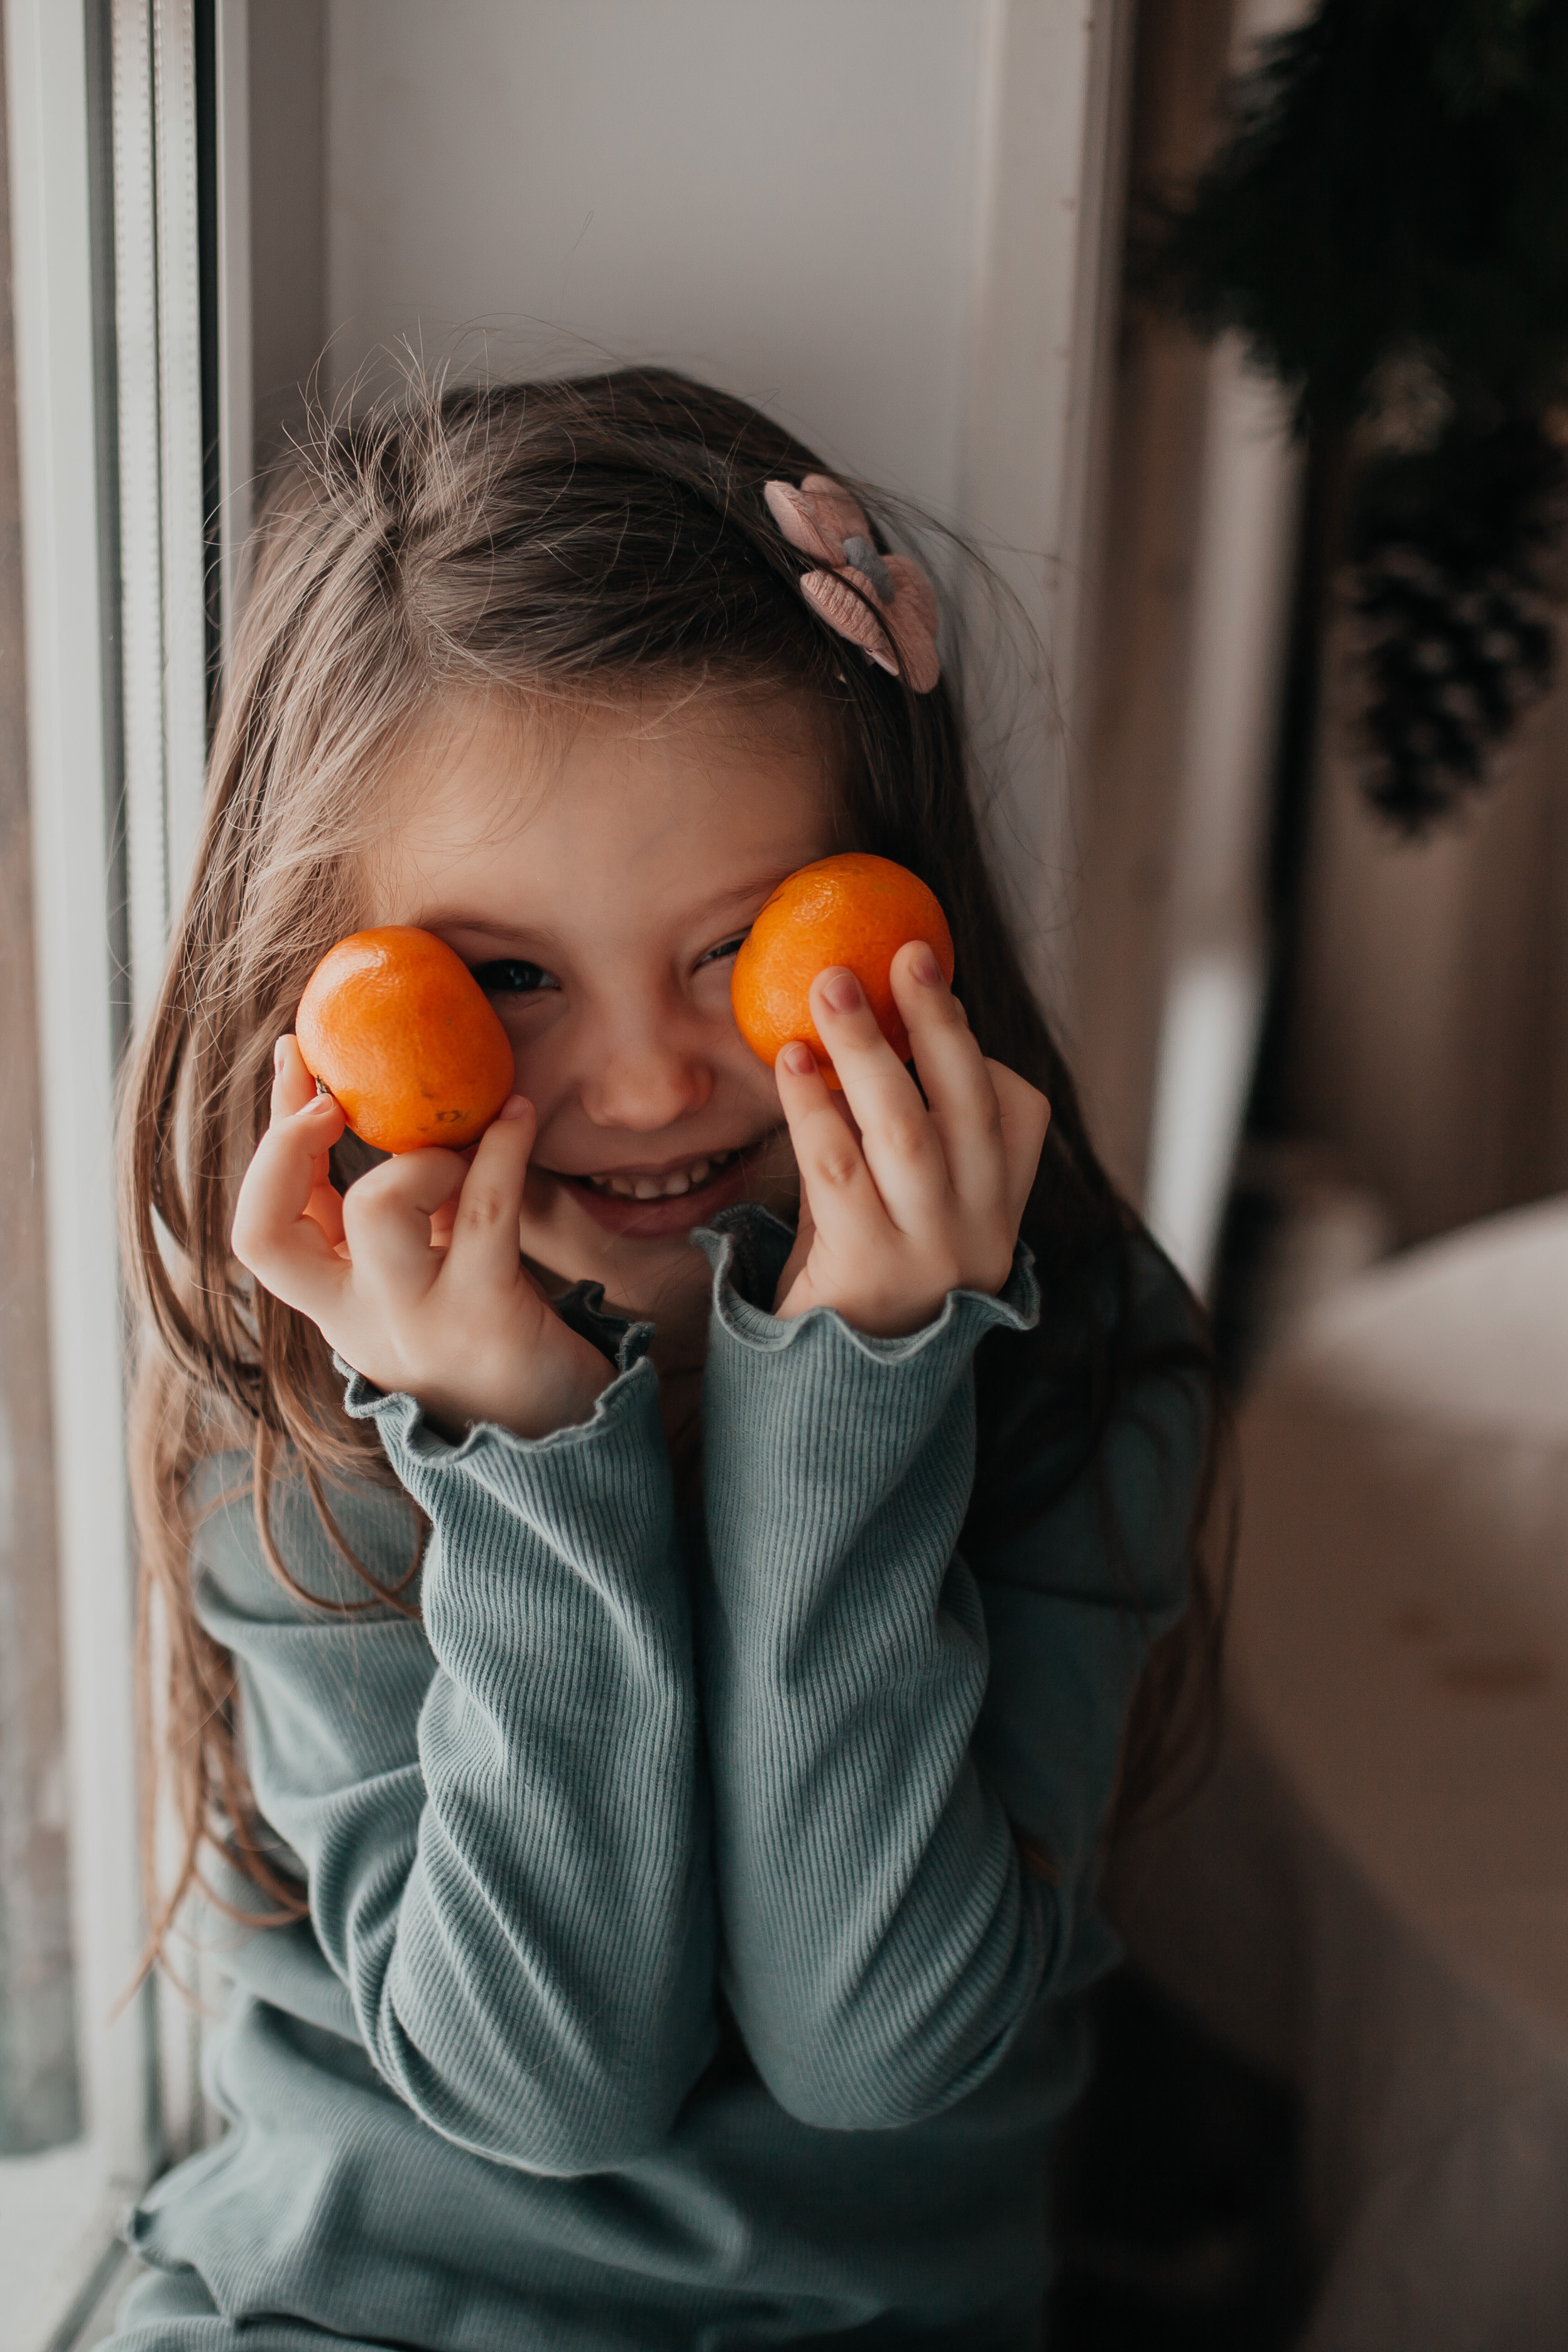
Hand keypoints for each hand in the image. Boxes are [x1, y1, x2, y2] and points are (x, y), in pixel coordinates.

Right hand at [231, 1036, 611, 1440]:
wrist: (558, 1436)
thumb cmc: (488, 1331)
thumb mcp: (423, 1269)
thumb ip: (398, 1208)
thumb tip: (389, 1101)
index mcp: (333, 1304)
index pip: (261, 1226)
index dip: (270, 1137)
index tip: (295, 1059)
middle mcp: (357, 1321)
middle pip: (270, 1232)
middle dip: (289, 1146)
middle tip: (335, 1101)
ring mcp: (417, 1323)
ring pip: (377, 1210)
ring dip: (419, 1157)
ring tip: (463, 1145)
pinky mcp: (486, 1318)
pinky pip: (486, 1212)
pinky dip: (501, 1149)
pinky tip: (521, 1113)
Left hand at [771, 944, 1049, 1336]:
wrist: (834, 1405)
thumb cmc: (859, 1287)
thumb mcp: (899, 1212)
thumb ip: (893, 1141)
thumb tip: (860, 1034)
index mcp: (1002, 1209)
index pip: (1018, 1112)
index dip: (976, 1044)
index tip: (927, 982)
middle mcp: (981, 1228)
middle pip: (968, 1102)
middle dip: (936, 1019)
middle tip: (904, 954)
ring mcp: (930, 1250)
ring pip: (907, 1127)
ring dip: (869, 1048)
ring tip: (831, 986)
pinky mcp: (868, 1268)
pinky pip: (838, 1166)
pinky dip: (814, 1104)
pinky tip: (791, 1060)